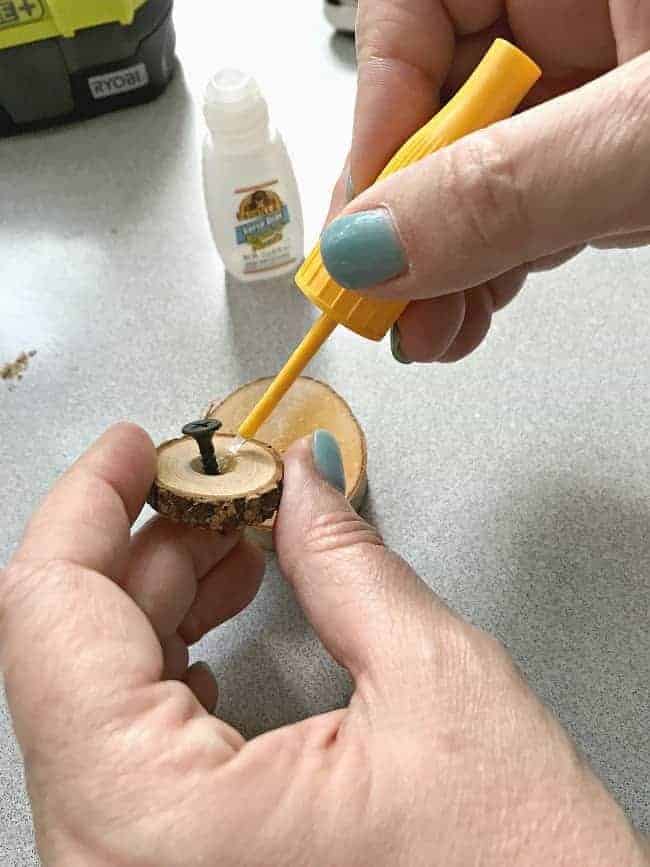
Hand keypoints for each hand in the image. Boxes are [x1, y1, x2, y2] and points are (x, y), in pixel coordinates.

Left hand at [1, 424, 645, 865]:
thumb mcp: (437, 687)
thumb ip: (343, 561)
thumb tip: (300, 481)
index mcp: (154, 822)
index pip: (48, 611)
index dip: (90, 501)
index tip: (136, 446)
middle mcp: (109, 866)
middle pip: (66, 647)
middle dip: (147, 544)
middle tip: (221, 487)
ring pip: (88, 693)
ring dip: (156, 599)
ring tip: (233, 543)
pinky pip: (116, 747)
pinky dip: (158, 666)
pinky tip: (212, 626)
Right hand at [321, 1, 649, 363]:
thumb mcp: (642, 140)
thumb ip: (505, 187)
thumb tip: (371, 247)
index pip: (412, 16)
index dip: (374, 123)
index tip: (365, 226)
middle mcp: (574, 12)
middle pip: (432, 106)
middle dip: (406, 219)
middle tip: (380, 297)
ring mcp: (593, 84)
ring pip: (475, 170)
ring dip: (442, 262)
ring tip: (427, 330)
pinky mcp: (607, 150)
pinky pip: (524, 203)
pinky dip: (492, 266)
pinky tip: (466, 313)